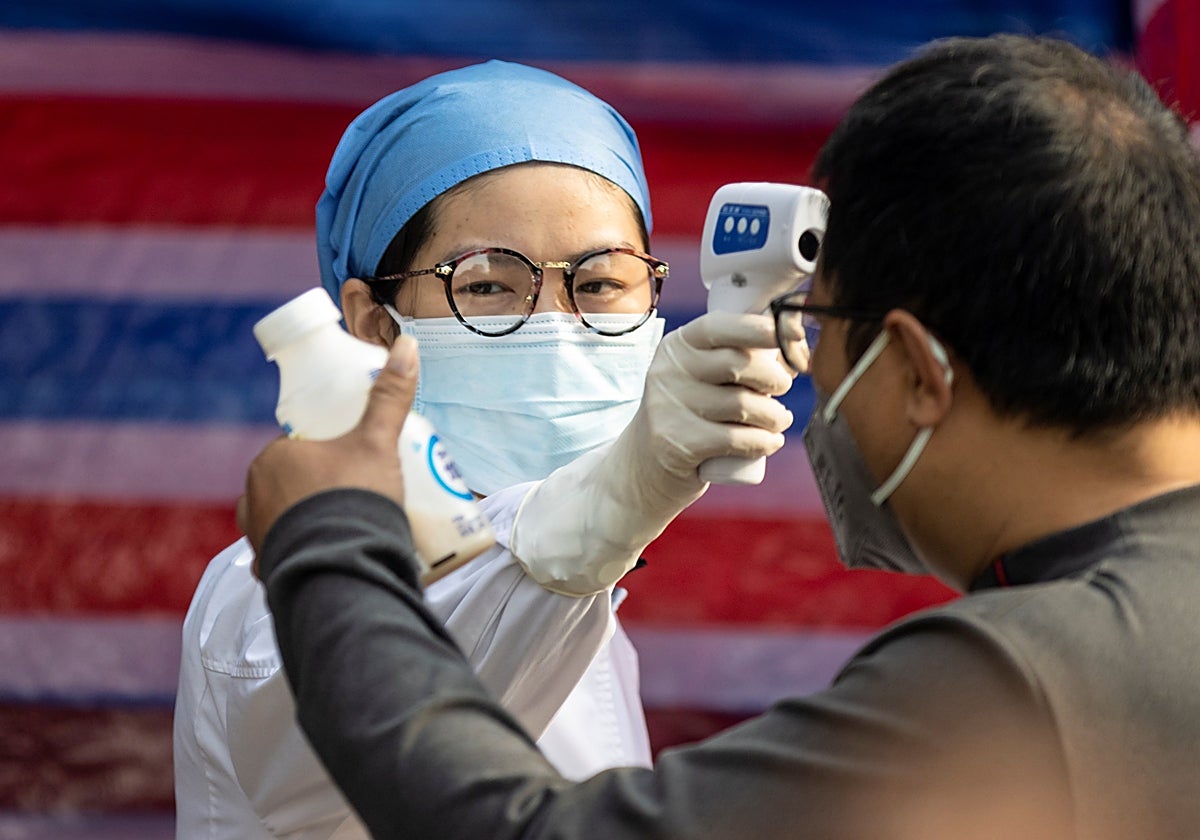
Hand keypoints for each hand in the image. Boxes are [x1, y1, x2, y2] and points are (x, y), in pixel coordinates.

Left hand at [238, 336, 418, 558]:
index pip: (298, 446)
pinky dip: (303, 555)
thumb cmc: (353, 500)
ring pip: (285, 519)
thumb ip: (390, 398)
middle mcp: (253, 496)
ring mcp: (258, 535)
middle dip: (319, 488)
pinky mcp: (269, 568)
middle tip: (360, 495)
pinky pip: (284, 555)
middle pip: (291, 483)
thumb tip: (406, 345)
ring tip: (348, 529)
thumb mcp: (378, 443)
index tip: (354, 461)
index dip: (328, 452)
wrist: (342, 570)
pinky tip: (328, 558)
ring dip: (309, 522)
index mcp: (273, 459)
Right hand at [509, 311, 794, 594]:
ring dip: (775, 415)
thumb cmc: (689, 414)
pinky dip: (765, 441)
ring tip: (779, 420)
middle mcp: (668, 372)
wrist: (643, 467)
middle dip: (775, 377)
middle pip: (738, 364)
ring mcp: (669, 408)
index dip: (760, 329)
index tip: (792, 338)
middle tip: (783, 389)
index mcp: (676, 347)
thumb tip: (793, 347)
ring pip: (743, 404)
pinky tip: (771, 441)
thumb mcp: (699, 378)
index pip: (720, 326)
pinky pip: (737, 438)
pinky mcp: (678, 444)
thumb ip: (734, 358)